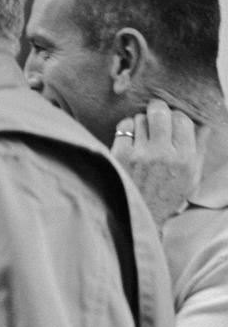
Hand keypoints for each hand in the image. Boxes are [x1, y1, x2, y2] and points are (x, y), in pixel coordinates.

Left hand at [112, 99, 201, 222]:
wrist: (140, 216)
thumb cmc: (168, 195)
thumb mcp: (192, 175)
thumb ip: (199, 147)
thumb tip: (204, 121)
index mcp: (186, 159)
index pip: (183, 119)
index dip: (176, 116)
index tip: (171, 120)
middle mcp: (165, 154)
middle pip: (161, 112)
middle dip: (157, 110)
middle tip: (154, 114)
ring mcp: (141, 154)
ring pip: (141, 118)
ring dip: (141, 121)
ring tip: (142, 133)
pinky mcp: (121, 155)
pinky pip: (124, 126)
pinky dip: (126, 128)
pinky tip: (129, 138)